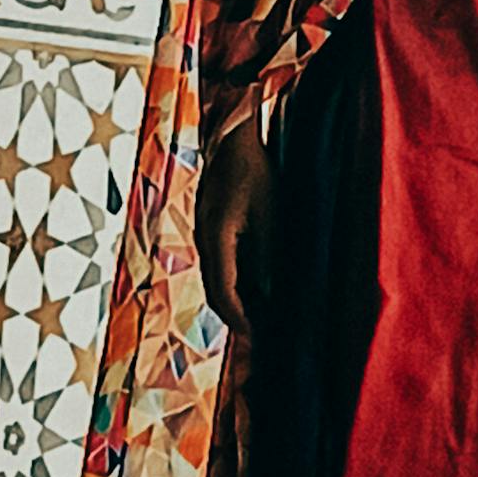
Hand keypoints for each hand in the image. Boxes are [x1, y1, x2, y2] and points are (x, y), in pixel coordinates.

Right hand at [195, 133, 258, 327]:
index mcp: (216, 239)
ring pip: (216, 279)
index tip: (257, 337)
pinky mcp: (210, 227)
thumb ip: (268, 253)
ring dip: (236, 299)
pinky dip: (235, 281)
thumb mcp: (270, 213)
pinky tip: (255, 284)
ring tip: (261, 315)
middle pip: (215, 291)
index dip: (240, 320)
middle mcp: (204, 240)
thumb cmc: (254, 171)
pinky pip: (220, 263)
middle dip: (236, 316)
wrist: (230, 139)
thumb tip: (273, 291)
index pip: (224, 293)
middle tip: (259, 335)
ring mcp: (204, 233)